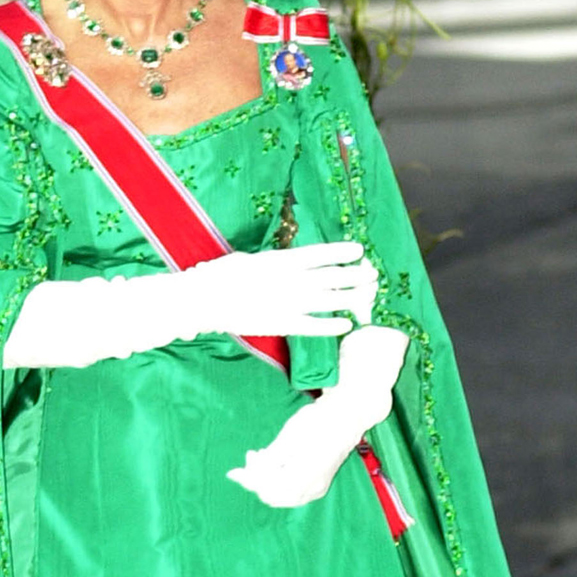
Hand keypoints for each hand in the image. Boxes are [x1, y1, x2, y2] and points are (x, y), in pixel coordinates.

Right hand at [186, 240, 376, 338]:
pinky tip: (346, 324)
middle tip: (372, 274)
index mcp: (281, 260)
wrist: (204, 298)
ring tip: (369, 296)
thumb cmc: (222, 275)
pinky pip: (312, 326)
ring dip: (351, 298)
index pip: (320, 254)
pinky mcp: (281, 324)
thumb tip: (292, 264)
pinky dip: (330, 325)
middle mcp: (290, 280)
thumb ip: (276, 263)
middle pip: (331, 277)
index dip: (342, 252)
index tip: (359, 251)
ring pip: (328, 300)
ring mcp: (287, 303)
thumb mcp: (251, 260)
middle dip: (354, 275)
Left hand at [227, 326, 409, 508]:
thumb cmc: (319, 420)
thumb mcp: (288, 437)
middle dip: (257, 479)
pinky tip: (275, 462)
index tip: (234, 470)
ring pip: (282, 495)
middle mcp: (312, 488)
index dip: (249, 480)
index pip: (268, 489)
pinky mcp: (318, 484)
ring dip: (267, 479)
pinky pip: (292, 490)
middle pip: (274, 496)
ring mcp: (317, 488)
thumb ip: (268, 460)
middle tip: (251, 457)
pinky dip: (279, 480)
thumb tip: (247, 474)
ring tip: (261, 456)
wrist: (348, 415)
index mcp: (304, 477)